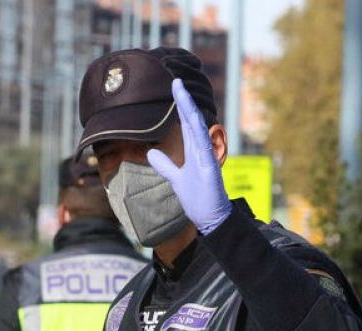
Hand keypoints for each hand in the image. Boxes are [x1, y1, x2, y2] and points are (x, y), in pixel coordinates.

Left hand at [146, 79, 232, 234]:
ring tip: (181, 92)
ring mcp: (207, 157)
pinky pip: (204, 146)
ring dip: (189, 109)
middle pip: (191, 119)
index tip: (173, 86)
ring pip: (198, 128)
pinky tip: (193, 118)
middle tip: (176, 80)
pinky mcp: (210, 168)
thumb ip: (165, 165)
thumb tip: (150, 153)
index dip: (179, 105)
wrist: (211, 218)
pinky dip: (199, 131)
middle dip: (183, 100)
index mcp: (194, 150)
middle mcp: (201, 149)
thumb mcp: (176, 179)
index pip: (185, 122)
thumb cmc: (198, 198)